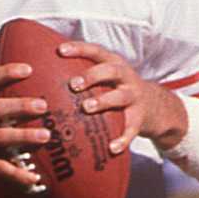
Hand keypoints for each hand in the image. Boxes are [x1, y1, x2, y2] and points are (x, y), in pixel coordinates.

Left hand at [55, 40, 186, 154]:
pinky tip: (112, 148)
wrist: (155, 106)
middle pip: (110, 71)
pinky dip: (123, 139)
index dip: (79, 49)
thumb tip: (43, 74)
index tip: (60, 50)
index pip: (96, 51)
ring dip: (103, 101)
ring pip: (120, 96)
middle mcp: (126, 77)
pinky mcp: (140, 118)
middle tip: (73, 84)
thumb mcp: (107, 77)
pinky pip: (132, 130)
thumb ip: (83, 74)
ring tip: (86, 108)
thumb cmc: (118, 89)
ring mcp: (134, 97)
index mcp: (114, 64)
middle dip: (92, 76)